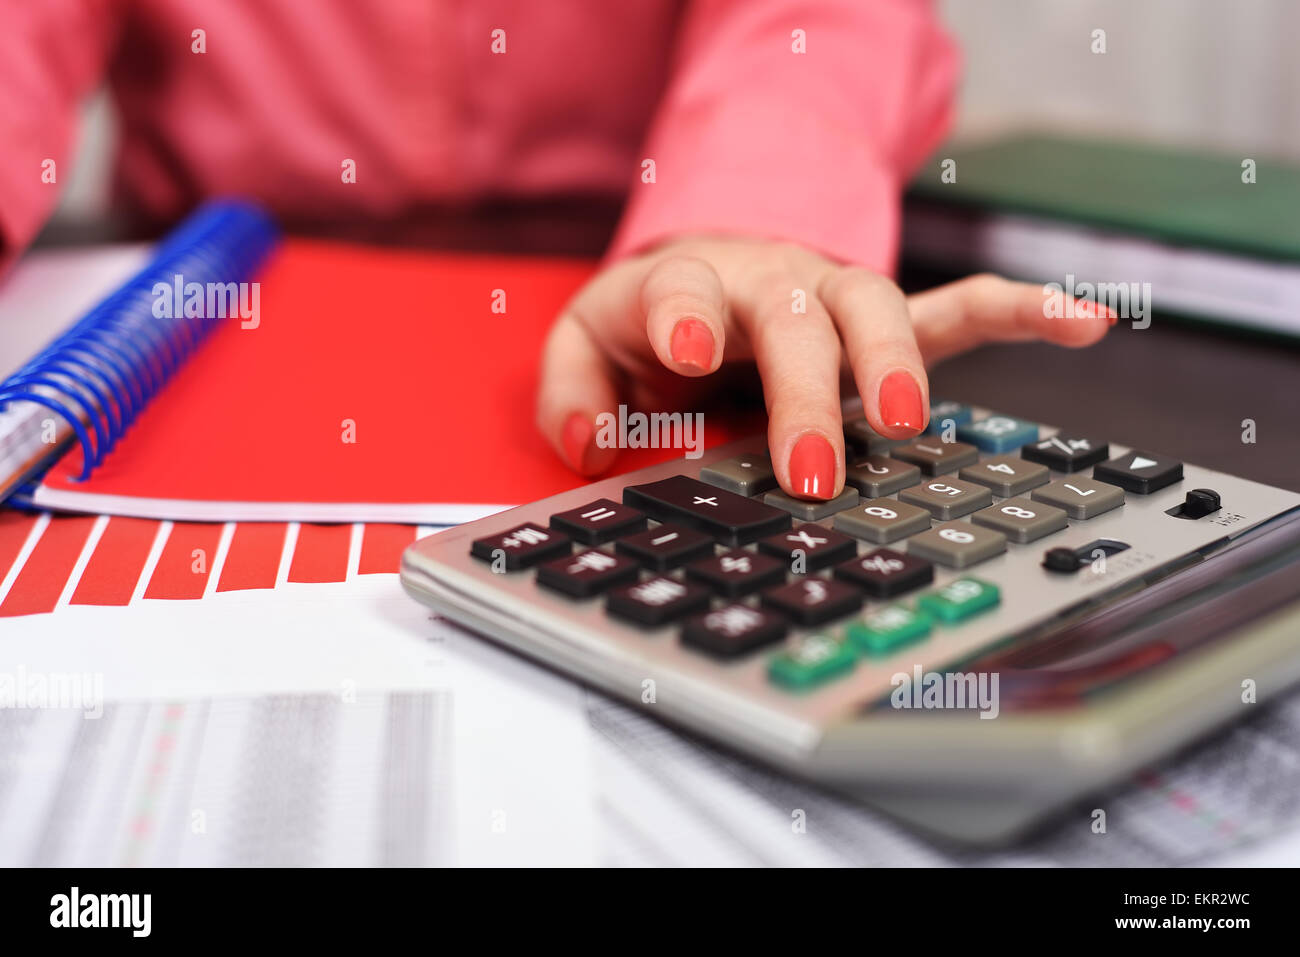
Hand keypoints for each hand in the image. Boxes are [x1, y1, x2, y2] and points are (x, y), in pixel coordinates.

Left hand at [536, 235, 1112, 498]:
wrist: (706, 280)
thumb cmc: (649, 322)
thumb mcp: (587, 347)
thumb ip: (571, 392)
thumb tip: (589, 446)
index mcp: (691, 287)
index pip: (685, 291)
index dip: (684, 317)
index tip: (687, 355)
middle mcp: (773, 283)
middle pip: (797, 319)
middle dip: (806, 392)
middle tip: (811, 467)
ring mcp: (835, 300)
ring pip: (879, 313)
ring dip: (895, 364)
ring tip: (905, 421)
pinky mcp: (884, 323)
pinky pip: (958, 312)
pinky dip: (1020, 314)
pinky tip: (1086, 321)